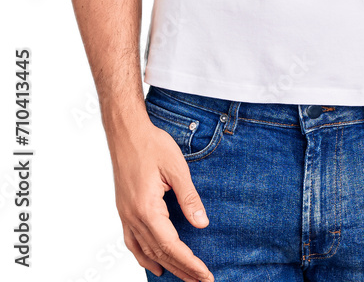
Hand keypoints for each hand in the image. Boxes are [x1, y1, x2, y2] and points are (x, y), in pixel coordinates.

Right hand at [110, 119, 213, 281]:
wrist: (126, 131)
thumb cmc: (151, 144)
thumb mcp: (176, 167)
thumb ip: (189, 197)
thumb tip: (202, 223)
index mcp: (146, 209)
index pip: (171, 246)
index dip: (190, 263)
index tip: (206, 276)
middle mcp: (133, 217)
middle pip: (159, 254)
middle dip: (182, 270)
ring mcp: (126, 215)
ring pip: (146, 251)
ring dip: (166, 267)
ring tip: (186, 278)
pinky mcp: (124, 210)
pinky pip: (132, 242)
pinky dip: (144, 257)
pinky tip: (154, 265)